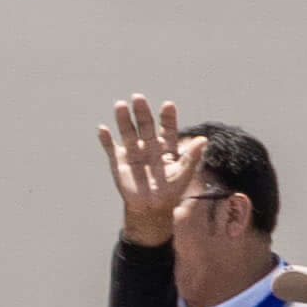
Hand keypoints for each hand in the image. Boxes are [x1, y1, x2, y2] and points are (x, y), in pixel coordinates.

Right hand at [99, 96, 205, 247]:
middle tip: (138, 98)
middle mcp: (148, 146)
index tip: (168, 105)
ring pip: (127, 132)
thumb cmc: (170, 191)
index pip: (167, 128)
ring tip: (120, 105)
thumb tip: (203, 140)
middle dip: (142, 112)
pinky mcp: (118, 161)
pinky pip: (110, 148)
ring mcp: (133, 152)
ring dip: (123, 119)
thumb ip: (192, 156)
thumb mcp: (184, 173)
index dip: (167, 118)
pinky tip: (103, 129)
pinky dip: (106, 139)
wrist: (150, 208)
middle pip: (145, 125)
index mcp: (166, 147)